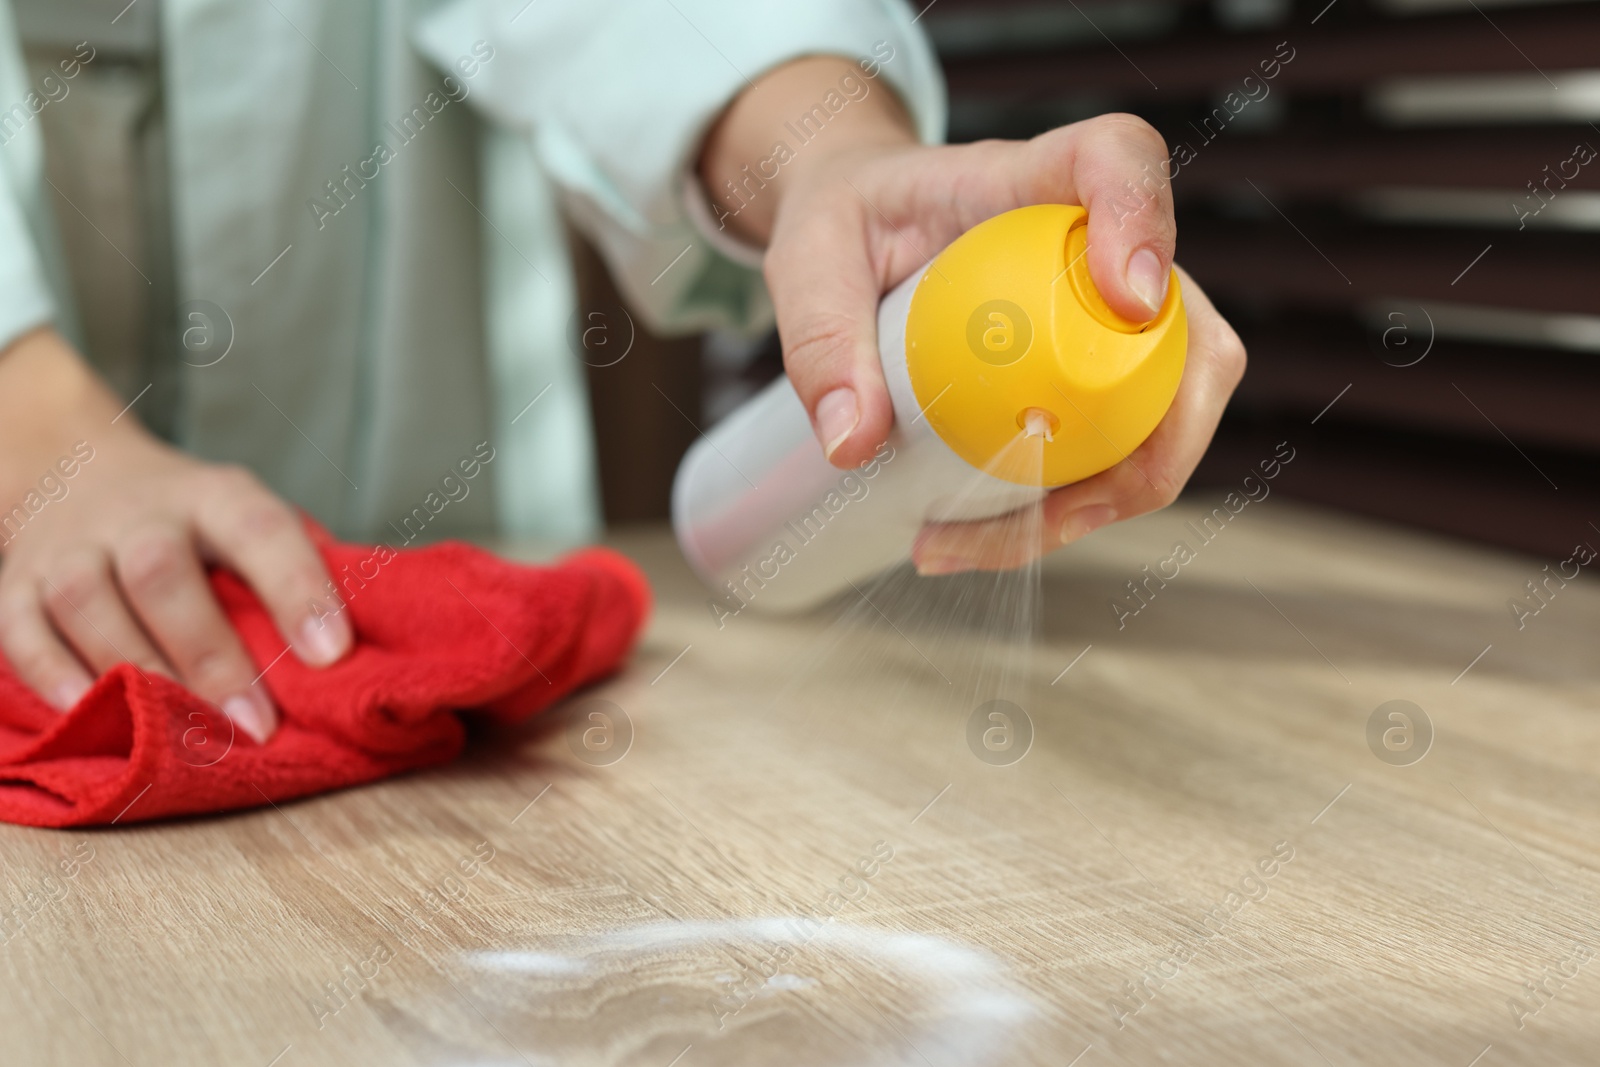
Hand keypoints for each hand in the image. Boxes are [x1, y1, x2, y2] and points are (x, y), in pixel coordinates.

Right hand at [0, 329, 348, 741]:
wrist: (77, 471)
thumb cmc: (196, 524)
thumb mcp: (251, 520)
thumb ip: (301, 570)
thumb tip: (373, 641)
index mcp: (215, 495)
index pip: (262, 529)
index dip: (298, 589)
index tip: (333, 653)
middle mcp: (138, 513)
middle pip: (164, 573)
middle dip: (211, 654)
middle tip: (258, 723)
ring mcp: (68, 547)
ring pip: (88, 603)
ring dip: (138, 674)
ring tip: (184, 736)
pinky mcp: (14, 584)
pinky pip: (22, 633)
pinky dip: (54, 678)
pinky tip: (96, 716)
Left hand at [699, 59, 1245, 571]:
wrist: (854, 232)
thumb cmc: (844, 224)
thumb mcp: (809, 263)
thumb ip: (820, 339)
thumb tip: (853, 446)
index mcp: (1027, 180)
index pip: (1118, 161)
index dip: (1146, 220)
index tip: (1128, 297)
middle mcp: (1096, 247)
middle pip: (1189, 331)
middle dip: (1152, 443)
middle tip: (1050, 516)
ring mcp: (1108, 317)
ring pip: (1169, 412)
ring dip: (1102, 500)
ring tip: (970, 545)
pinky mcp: (1095, 375)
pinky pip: (1119, 450)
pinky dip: (1066, 509)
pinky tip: (977, 538)